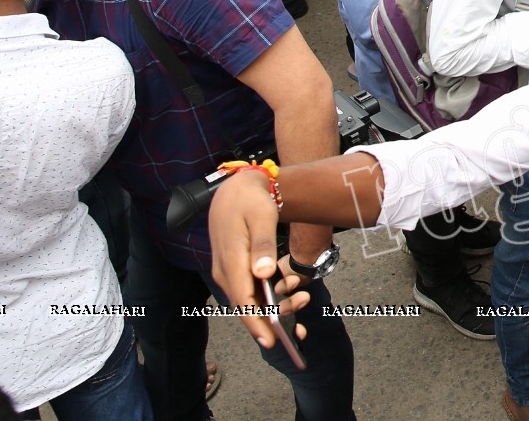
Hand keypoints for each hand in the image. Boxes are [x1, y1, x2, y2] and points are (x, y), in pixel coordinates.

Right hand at [208, 170, 310, 349]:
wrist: (235, 188)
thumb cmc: (250, 201)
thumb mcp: (261, 217)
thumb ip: (262, 246)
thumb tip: (263, 274)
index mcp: (230, 262)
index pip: (242, 301)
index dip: (257, 323)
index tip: (271, 341)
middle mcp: (225, 272)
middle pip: (247, 305)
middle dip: (273, 318)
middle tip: (302, 321)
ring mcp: (228, 271)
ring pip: (250, 299)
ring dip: (275, 306)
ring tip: (303, 299)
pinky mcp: (235, 268)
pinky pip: (250, 289)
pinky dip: (269, 297)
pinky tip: (289, 293)